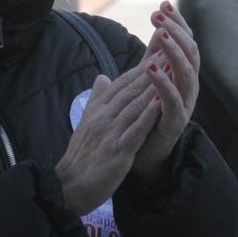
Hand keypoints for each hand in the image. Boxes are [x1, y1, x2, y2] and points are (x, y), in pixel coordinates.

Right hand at [55, 63, 162, 215]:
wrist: (68, 186)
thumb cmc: (80, 157)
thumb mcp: (87, 123)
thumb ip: (96, 100)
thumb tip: (102, 77)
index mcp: (98, 110)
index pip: (122, 83)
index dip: (141, 66)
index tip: (159, 50)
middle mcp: (104, 117)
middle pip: (131, 89)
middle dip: (152, 69)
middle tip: (170, 50)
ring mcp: (110, 133)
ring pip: (134, 105)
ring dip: (154, 85)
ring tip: (170, 68)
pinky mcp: (117, 151)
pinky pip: (135, 130)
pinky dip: (148, 115)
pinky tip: (160, 102)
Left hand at [131, 1, 200, 181]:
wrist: (144, 152)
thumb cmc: (147, 113)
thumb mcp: (150, 79)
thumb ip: (155, 55)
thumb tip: (159, 25)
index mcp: (183, 74)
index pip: (186, 41)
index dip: (177, 21)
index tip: (163, 3)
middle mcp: (189, 86)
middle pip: (190, 52)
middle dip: (175, 30)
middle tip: (158, 14)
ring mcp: (186, 103)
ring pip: (187, 72)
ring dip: (173, 50)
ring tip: (159, 33)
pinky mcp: (176, 121)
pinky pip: (173, 99)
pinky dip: (164, 82)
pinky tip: (151, 68)